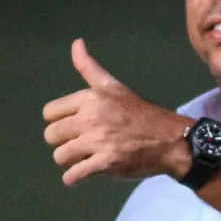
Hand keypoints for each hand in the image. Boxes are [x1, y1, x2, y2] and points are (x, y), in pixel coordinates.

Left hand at [43, 39, 191, 185]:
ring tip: (89, 156)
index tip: (79, 125)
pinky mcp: (105, 163)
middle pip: (51, 136)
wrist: (170, 140)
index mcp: (90, 98)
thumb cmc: (141, 113)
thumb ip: (89, 68)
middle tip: (86, 143)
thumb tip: (76, 42)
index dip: (62, 121)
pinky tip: (90, 171)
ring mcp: (98, 141)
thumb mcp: (115, 86)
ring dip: (72, 161)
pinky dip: (77, 178)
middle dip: (66, 142)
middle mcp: (91, 117)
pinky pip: (73, 176)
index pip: (49, 113)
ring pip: (60, 157)